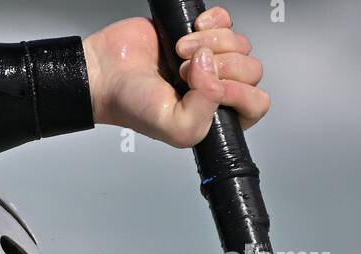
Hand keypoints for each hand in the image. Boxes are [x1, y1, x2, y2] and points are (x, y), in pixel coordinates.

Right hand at [82, 5, 269, 148]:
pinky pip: (226, 20)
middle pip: (252, 70)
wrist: (105, 72)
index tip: (209, 88)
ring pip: (240, 43)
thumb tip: (214, 70)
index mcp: (216, 117)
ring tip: (179, 53)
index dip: (238, 93)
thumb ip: (203, 113)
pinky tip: (189, 31)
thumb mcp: (173, 126)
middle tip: (186, 72)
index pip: (256, 103)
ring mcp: (211, 59)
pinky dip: (213, 21)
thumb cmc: (130, 104)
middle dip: (220, 66)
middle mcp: (217, 88)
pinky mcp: (201, 32)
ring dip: (210, 43)